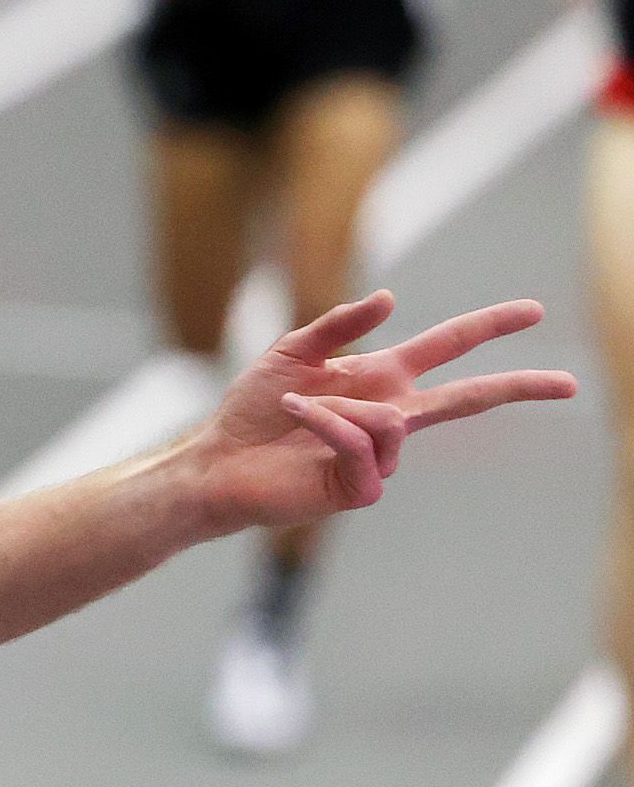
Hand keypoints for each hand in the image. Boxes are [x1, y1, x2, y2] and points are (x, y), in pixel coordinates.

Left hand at [182, 294, 575, 531]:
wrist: (218, 460)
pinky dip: (326, 423)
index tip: (532, 312)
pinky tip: (296, 419)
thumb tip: (390, 298)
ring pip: (390, 421)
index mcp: (381, 380)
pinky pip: (360, 443)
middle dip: (517, 387)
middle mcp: (390, 417)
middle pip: (469, 399)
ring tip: (295, 408)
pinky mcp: (360, 488)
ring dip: (337, 407)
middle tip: (569, 382)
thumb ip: (338, 325)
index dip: (487, 329)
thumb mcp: (291, 351)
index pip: (447, 350)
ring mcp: (379, 457)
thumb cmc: (253, 410)